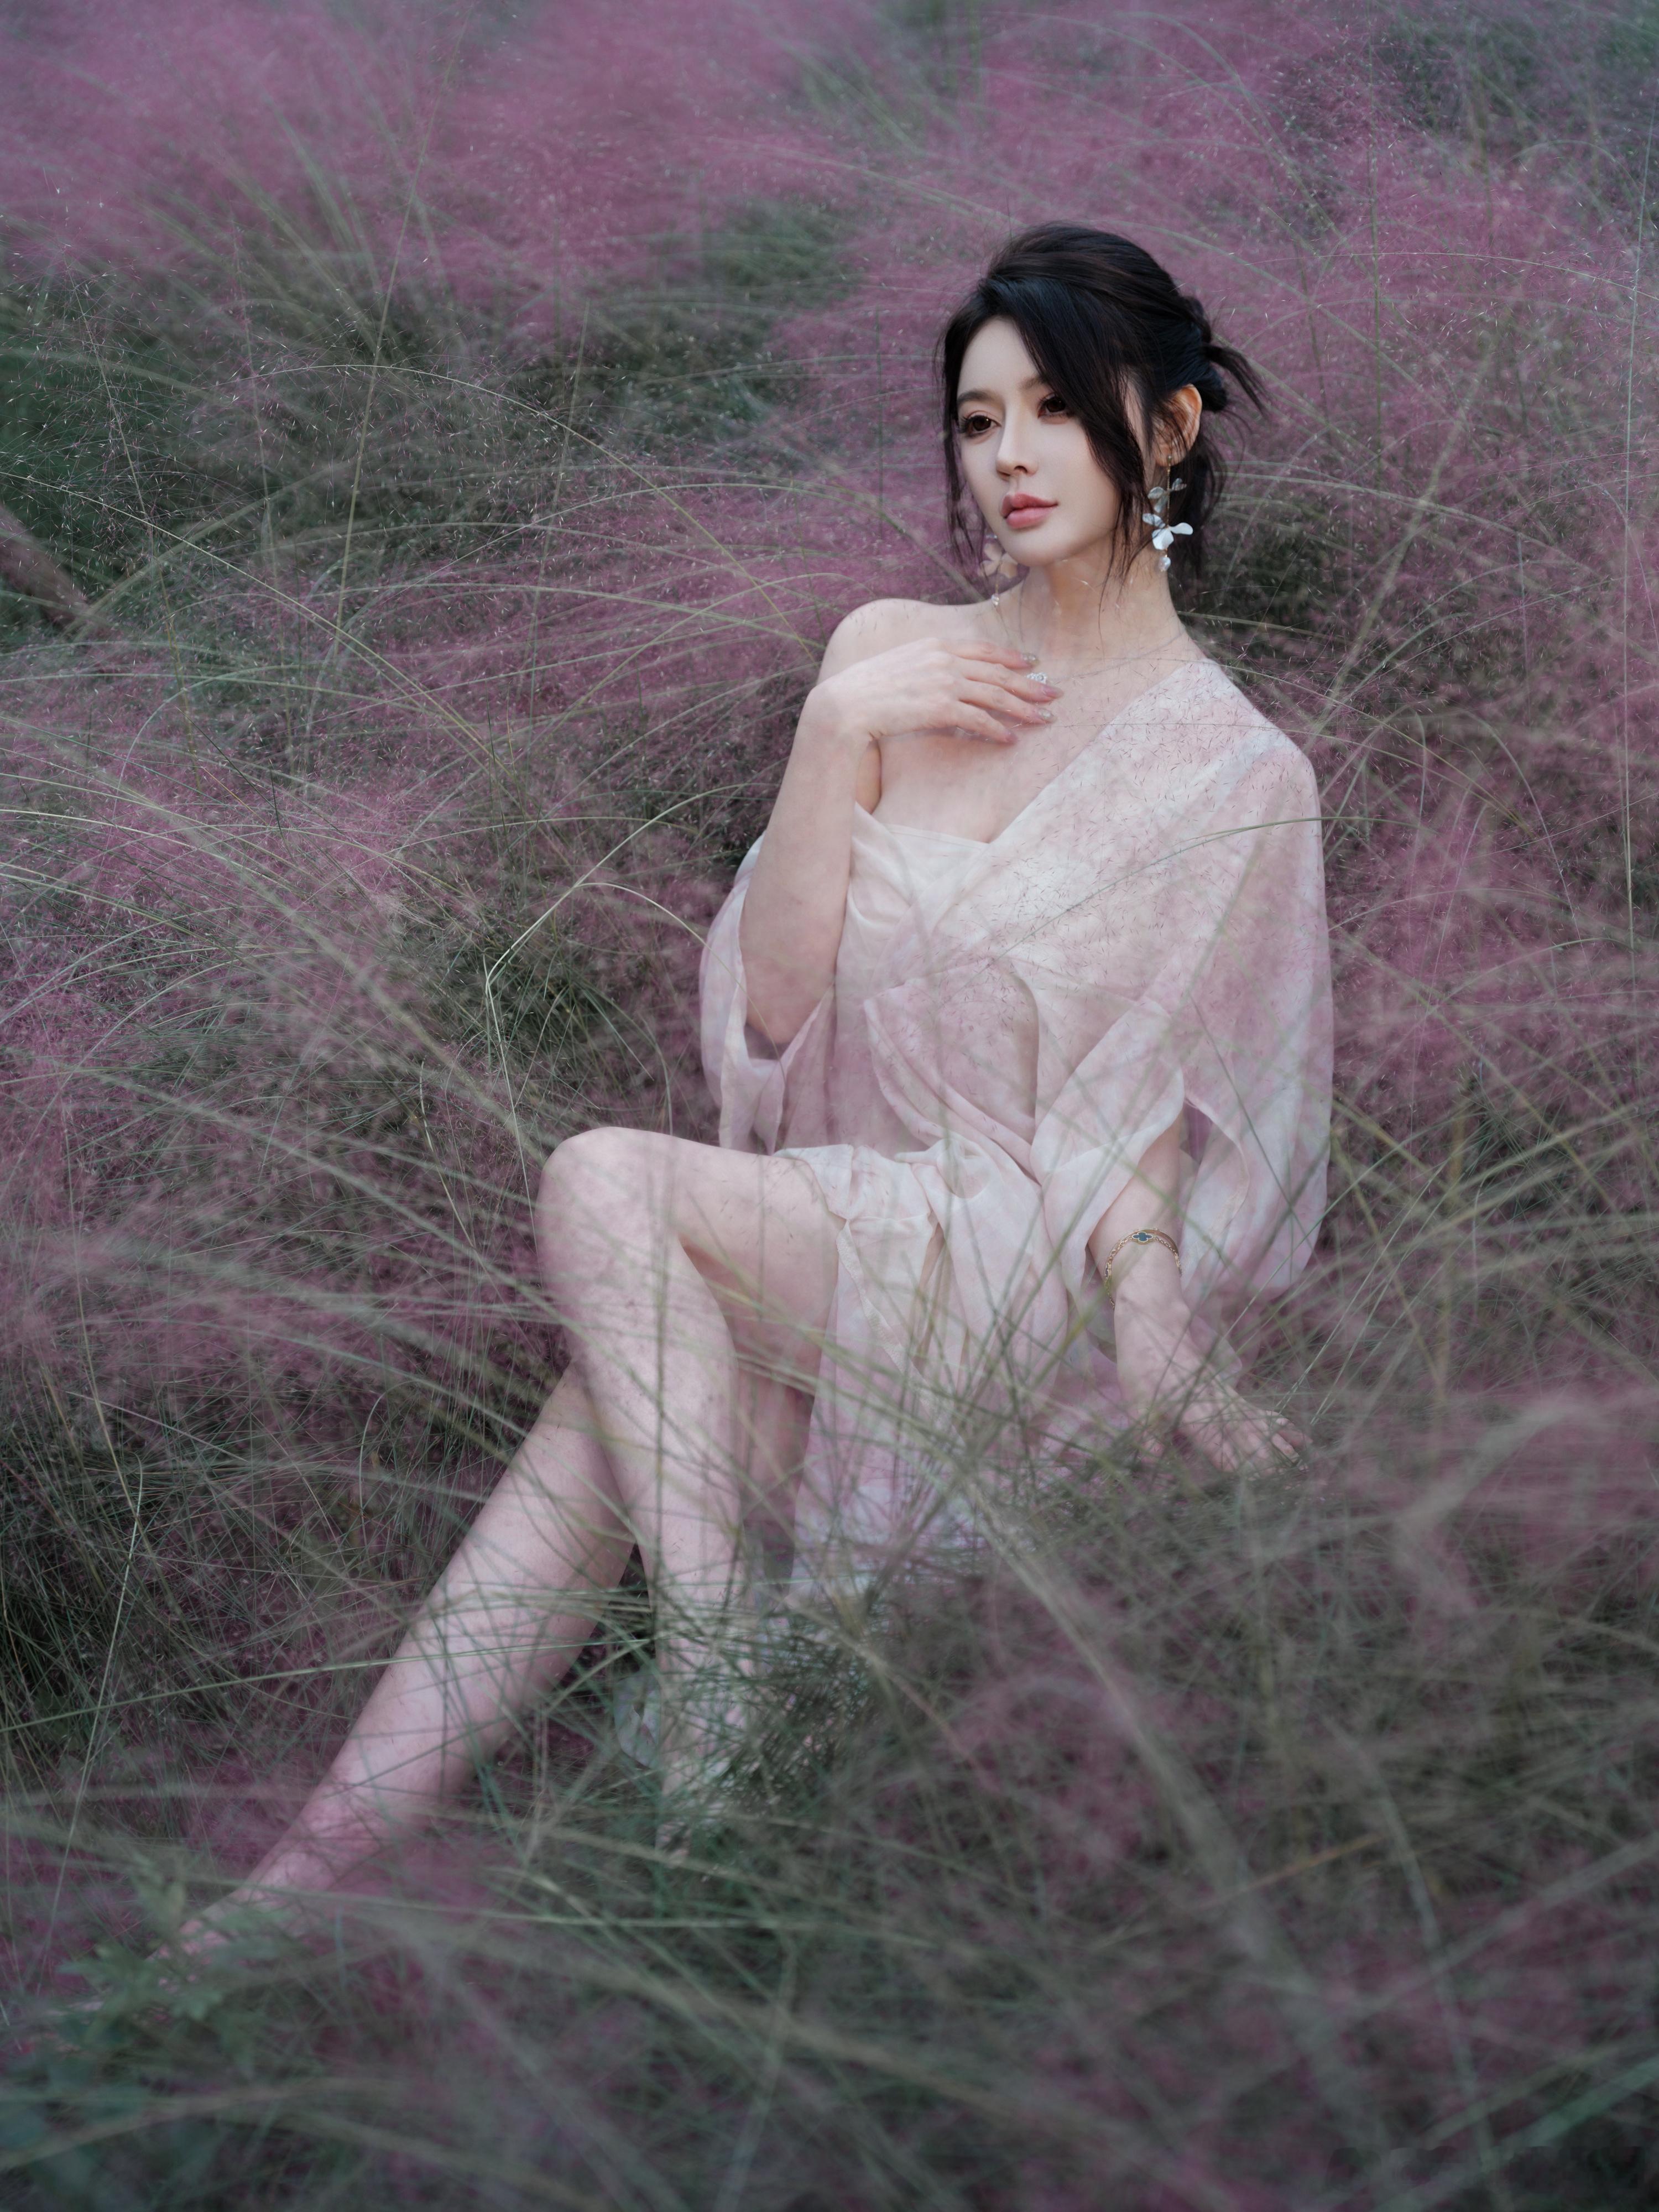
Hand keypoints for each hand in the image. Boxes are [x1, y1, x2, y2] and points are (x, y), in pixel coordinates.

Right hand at [803, 636, 1059, 752]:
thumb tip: (938, 678)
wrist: (845, 704)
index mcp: (935, 645)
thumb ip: (924, 665)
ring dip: (1023, 708)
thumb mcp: (898, 665)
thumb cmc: (865, 690)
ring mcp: (944, 682)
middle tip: (1053, 694)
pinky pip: (979, 719)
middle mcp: (944, 659)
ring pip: (995, 695)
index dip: (1011, 658)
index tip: (1031, 665)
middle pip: (998, 672)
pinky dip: (998, 729)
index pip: (983, 649)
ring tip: (1043, 720)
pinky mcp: (941, 708)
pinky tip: (1011, 739)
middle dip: (1029, 684)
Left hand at [1113, 1290, 1304, 1475]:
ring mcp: (1227, 1398)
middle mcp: (1215, 1404)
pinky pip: (1261, 1413)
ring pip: (1260, 1427)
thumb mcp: (1136, 1404)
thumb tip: (1157, 1468)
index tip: (1255, 1484)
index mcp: (1191, 1410)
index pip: (1218, 1444)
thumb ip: (1149, 1439)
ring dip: (1281, 1449)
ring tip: (1301, 1469)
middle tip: (1289, 1486)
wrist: (1156, 1322)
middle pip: (1248, 1438)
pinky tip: (1302, 1439)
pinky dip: (1281, 1427)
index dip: (1236, 1464)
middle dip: (1268, 1464)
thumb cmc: (1142, 1365)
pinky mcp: (1231, 1393)